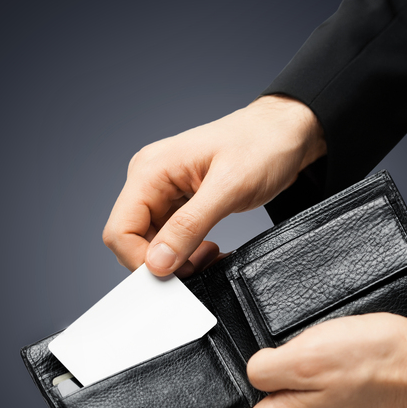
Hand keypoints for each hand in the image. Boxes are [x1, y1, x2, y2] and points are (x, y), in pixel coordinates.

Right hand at [103, 95, 325, 276]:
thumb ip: (189, 226)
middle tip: (200, 264)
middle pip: (133, 240)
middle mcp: (150, 181)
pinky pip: (172, 238)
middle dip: (163, 262)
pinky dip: (189, 252)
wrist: (285, 134)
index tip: (174, 273)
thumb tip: (157, 261)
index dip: (140, 260)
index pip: (120, 230)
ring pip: (153, 243)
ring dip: (179, 260)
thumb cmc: (262, 145)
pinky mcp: (181, 202)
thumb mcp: (228, 188)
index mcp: (150, 171)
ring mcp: (164, 192)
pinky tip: (210, 250)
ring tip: (210, 255)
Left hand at [181, 313, 406, 407]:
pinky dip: (296, 387)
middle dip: (235, 401)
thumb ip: (265, 366)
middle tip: (235, 366)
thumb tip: (251, 370)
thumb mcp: (307, 353)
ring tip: (279, 356)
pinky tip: (309, 363)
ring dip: (270, 389)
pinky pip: (303, 405)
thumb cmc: (375, 361)